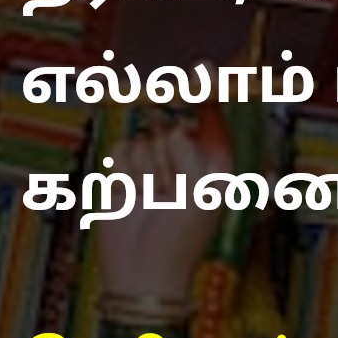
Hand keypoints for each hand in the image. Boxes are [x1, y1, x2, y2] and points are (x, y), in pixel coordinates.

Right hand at [95, 102, 231, 304]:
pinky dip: (127, 174)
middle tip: (174, 192)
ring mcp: (153, 162)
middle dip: (172, 157)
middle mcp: (184, 155)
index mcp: (215, 158)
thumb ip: (204, 142)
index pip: (211, 112)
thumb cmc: (184, 236)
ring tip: (155, 201)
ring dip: (150, 172)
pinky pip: (123, 150)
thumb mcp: (207, 187)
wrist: (143, 271)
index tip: (203, 66)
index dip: (207, 87)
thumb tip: (193, 105)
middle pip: (173, 125)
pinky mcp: (124, 170)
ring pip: (146, 139)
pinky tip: (134, 198)